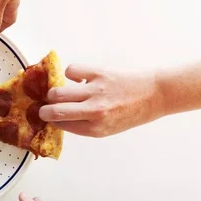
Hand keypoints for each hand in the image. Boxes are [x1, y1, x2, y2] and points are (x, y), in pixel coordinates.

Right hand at [39, 65, 163, 137]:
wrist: (155, 95)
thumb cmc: (132, 113)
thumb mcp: (108, 129)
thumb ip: (84, 125)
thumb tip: (60, 117)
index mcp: (95, 129)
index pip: (60, 125)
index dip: (51, 120)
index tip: (49, 116)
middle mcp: (94, 112)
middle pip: (53, 110)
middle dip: (45, 108)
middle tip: (47, 105)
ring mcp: (96, 92)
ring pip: (58, 92)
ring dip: (54, 92)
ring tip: (60, 92)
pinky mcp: (99, 74)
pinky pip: (72, 71)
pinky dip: (70, 74)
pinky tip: (78, 78)